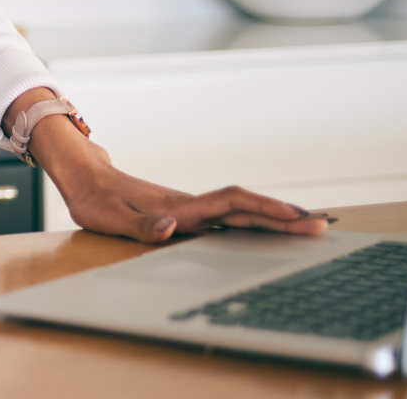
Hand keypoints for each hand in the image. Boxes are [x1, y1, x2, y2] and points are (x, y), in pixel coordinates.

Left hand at [24, 104, 329, 241]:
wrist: (84, 176)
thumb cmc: (93, 198)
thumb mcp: (108, 217)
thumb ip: (141, 224)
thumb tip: (173, 227)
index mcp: (179, 207)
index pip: (230, 204)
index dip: (262, 209)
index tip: (293, 216)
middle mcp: (191, 206)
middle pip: (245, 208)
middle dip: (283, 217)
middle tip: (321, 226)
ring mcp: (191, 209)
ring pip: (241, 211)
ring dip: (274, 218)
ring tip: (309, 226)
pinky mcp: (187, 214)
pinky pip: (229, 217)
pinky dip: (255, 221)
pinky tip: (268, 230)